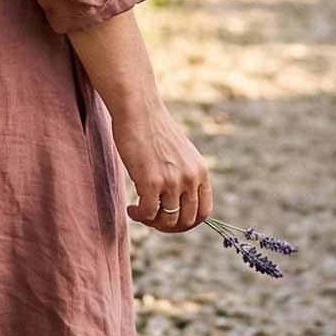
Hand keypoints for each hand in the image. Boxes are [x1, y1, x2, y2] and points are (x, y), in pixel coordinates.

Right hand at [116, 106, 210, 233]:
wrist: (139, 110)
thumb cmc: (153, 129)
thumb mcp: (180, 153)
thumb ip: (184, 175)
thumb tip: (178, 202)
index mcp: (200, 171)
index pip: (204, 212)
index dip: (187, 222)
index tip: (171, 219)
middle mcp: (190, 178)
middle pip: (187, 221)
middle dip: (168, 226)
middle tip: (152, 218)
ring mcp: (172, 181)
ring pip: (168, 220)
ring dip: (152, 221)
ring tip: (138, 211)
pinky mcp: (151, 182)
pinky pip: (148, 213)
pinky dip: (139, 215)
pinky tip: (131, 208)